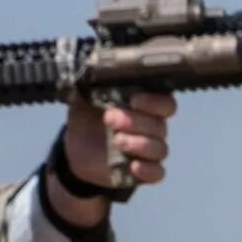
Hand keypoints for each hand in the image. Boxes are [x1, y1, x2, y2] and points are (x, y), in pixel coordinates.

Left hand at [48, 91, 174, 227]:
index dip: (154, 101)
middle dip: (136, 122)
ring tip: (118, 141)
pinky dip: (148, 170)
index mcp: (144, 106)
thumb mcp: (85, 97)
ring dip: (141, 144)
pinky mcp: (143, 171)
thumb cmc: (87, 118)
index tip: (133, 100)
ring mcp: (149, 150)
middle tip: (110, 118)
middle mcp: (152, 127)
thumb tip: (91, 68)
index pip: (165, 102)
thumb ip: (93, 84)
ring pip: (160, 148)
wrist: (76, 148)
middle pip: (160, 125)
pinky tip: (133, 166)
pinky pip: (157, 173)